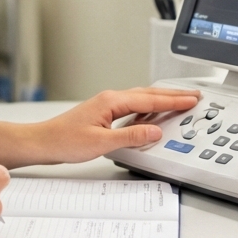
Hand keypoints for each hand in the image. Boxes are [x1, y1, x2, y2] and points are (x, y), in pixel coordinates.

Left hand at [31, 87, 200, 164]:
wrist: (43, 142)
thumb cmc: (65, 141)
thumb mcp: (102, 143)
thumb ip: (131, 137)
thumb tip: (154, 132)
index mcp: (112, 101)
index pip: (150, 99)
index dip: (173, 100)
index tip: (192, 100)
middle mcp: (111, 99)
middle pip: (148, 94)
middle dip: (172, 95)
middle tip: (194, 95)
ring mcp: (107, 105)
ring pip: (141, 98)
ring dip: (161, 99)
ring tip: (180, 101)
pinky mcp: (104, 113)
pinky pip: (133, 106)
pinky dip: (148, 106)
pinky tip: (152, 112)